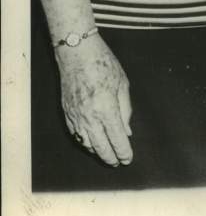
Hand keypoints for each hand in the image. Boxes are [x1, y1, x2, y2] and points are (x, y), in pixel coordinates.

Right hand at [55, 32, 132, 166]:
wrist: (77, 54)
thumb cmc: (103, 64)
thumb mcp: (122, 83)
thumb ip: (125, 109)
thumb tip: (126, 131)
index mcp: (107, 109)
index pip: (117, 139)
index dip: (123, 152)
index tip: (128, 158)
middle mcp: (90, 117)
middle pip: (101, 147)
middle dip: (111, 157)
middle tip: (119, 162)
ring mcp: (76, 117)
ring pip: (87, 144)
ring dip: (98, 152)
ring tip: (107, 154)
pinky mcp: (67, 114)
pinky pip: (76, 135)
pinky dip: (85, 142)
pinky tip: (91, 143)